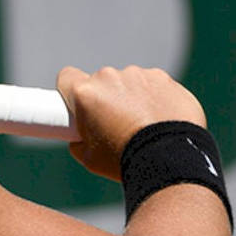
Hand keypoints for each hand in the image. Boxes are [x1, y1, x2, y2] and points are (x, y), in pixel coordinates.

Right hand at [56, 66, 206, 180]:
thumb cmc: (125, 160)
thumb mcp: (89, 159)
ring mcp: (139, 75)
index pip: (67, 77)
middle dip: (105, 98)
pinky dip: (155, 98)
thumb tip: (79, 139)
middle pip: (101, 81)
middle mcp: (110, 77)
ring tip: (144, 126)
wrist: (168, 159)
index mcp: (86, 93)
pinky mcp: (163, 79)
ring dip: (132, 97)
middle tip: (115, 125)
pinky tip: (162, 120)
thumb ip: (79, 142)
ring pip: (129, 82)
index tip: (79, 106)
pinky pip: (154, 85)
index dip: (70, 91)